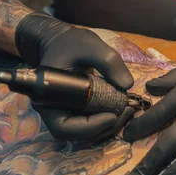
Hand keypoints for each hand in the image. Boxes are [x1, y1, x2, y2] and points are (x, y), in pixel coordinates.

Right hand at [15, 13, 133, 140]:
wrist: (61, 41)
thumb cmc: (70, 42)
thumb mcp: (90, 46)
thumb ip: (108, 62)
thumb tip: (128, 84)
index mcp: (47, 97)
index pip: (63, 127)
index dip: (88, 127)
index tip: (112, 115)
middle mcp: (53, 109)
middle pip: (76, 133)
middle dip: (103, 128)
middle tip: (126, 112)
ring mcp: (64, 111)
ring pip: (84, 131)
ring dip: (107, 126)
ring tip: (127, 110)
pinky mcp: (75, 109)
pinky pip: (89, 122)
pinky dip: (106, 119)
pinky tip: (121, 108)